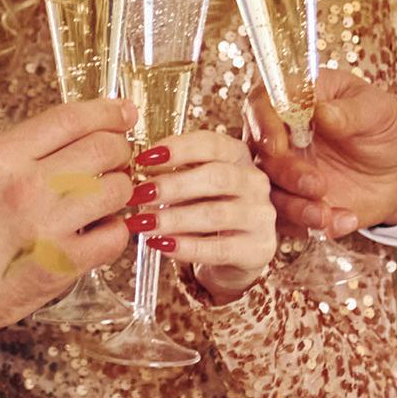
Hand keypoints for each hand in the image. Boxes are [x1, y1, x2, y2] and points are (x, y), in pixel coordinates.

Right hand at [0, 97, 138, 337]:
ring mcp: (48, 226)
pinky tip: (96, 232)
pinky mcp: (62, 265)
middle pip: (105, 148)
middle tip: (115, 159)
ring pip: (118, 190)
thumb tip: (73, 135)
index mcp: (0, 155)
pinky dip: (113, 232)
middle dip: (118, 150)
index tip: (124, 112)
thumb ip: (20, 151)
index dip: (108, 112)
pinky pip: (115, 237)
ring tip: (102, 199)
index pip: (71, 118)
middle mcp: (27, 185)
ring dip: (117, 191)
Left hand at [126, 129, 276, 298]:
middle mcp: (255, 182)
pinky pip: (219, 249)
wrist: (236, 253)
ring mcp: (260, 216)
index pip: (211, 144)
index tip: (144, 158)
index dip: (177, 148)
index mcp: (238, 156)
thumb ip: (173, 174)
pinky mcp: (258, 248)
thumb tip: (135, 174)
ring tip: (143, 223)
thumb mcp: (195, 185)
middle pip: (215, 177)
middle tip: (139, 194)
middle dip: (172, 185)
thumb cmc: (209, 210)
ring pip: (215, 214)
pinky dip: (186, 247)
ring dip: (174, 218)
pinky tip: (161, 245)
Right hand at [256, 69, 396, 237]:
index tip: (277, 145)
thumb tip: (321, 111)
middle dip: (285, 173)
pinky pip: (287, 221)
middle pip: (259, 154)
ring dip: (294, 208)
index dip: (263, 125)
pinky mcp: (294, 203)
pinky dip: (311, 226)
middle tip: (317, 185)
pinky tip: (343, 221)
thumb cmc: (384, 128)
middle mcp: (281, 136)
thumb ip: (350, 111)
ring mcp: (284, 172)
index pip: (261, 105)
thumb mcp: (377, 111)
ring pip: (268, 192)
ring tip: (325, 215)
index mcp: (296, 100)